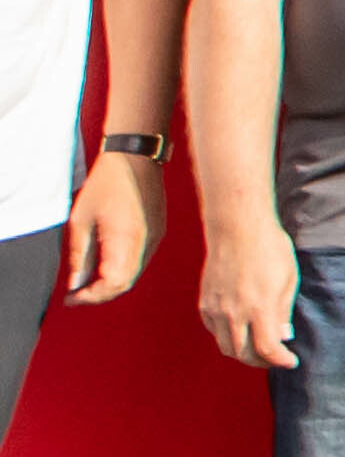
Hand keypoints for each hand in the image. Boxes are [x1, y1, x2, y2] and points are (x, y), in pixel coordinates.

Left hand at [58, 151, 144, 307]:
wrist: (136, 159)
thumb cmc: (107, 183)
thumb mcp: (81, 219)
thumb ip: (79, 254)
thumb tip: (76, 282)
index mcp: (126, 240)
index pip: (114, 284)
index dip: (92, 296)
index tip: (73, 298)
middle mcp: (146, 243)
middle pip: (125, 284)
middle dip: (100, 294)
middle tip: (77, 294)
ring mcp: (155, 239)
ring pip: (134, 274)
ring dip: (111, 283)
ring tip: (88, 282)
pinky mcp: (158, 234)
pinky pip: (140, 261)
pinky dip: (122, 270)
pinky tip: (106, 265)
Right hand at [198, 214, 295, 371]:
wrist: (237, 228)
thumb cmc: (270, 249)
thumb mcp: (288, 280)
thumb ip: (283, 313)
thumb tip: (282, 337)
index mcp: (259, 307)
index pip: (267, 349)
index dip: (280, 361)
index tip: (291, 362)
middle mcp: (233, 312)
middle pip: (243, 354)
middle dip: (262, 362)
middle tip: (276, 358)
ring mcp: (215, 308)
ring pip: (226, 346)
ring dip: (243, 353)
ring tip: (260, 348)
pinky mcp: (204, 302)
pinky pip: (214, 331)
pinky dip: (228, 337)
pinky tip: (241, 330)